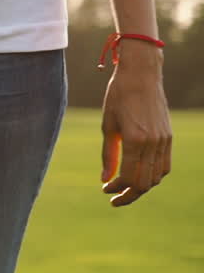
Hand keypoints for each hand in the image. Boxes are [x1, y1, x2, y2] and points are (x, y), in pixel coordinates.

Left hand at [100, 42, 171, 206]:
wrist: (141, 76)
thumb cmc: (118, 97)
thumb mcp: (108, 126)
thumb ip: (108, 155)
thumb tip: (105, 179)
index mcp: (135, 140)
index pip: (129, 178)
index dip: (117, 189)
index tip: (105, 190)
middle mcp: (153, 143)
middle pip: (145, 183)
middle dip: (129, 194)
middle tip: (114, 196)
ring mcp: (164, 141)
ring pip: (157, 176)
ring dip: (141, 186)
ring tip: (125, 187)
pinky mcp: (168, 137)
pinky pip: (165, 165)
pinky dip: (153, 175)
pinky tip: (139, 174)